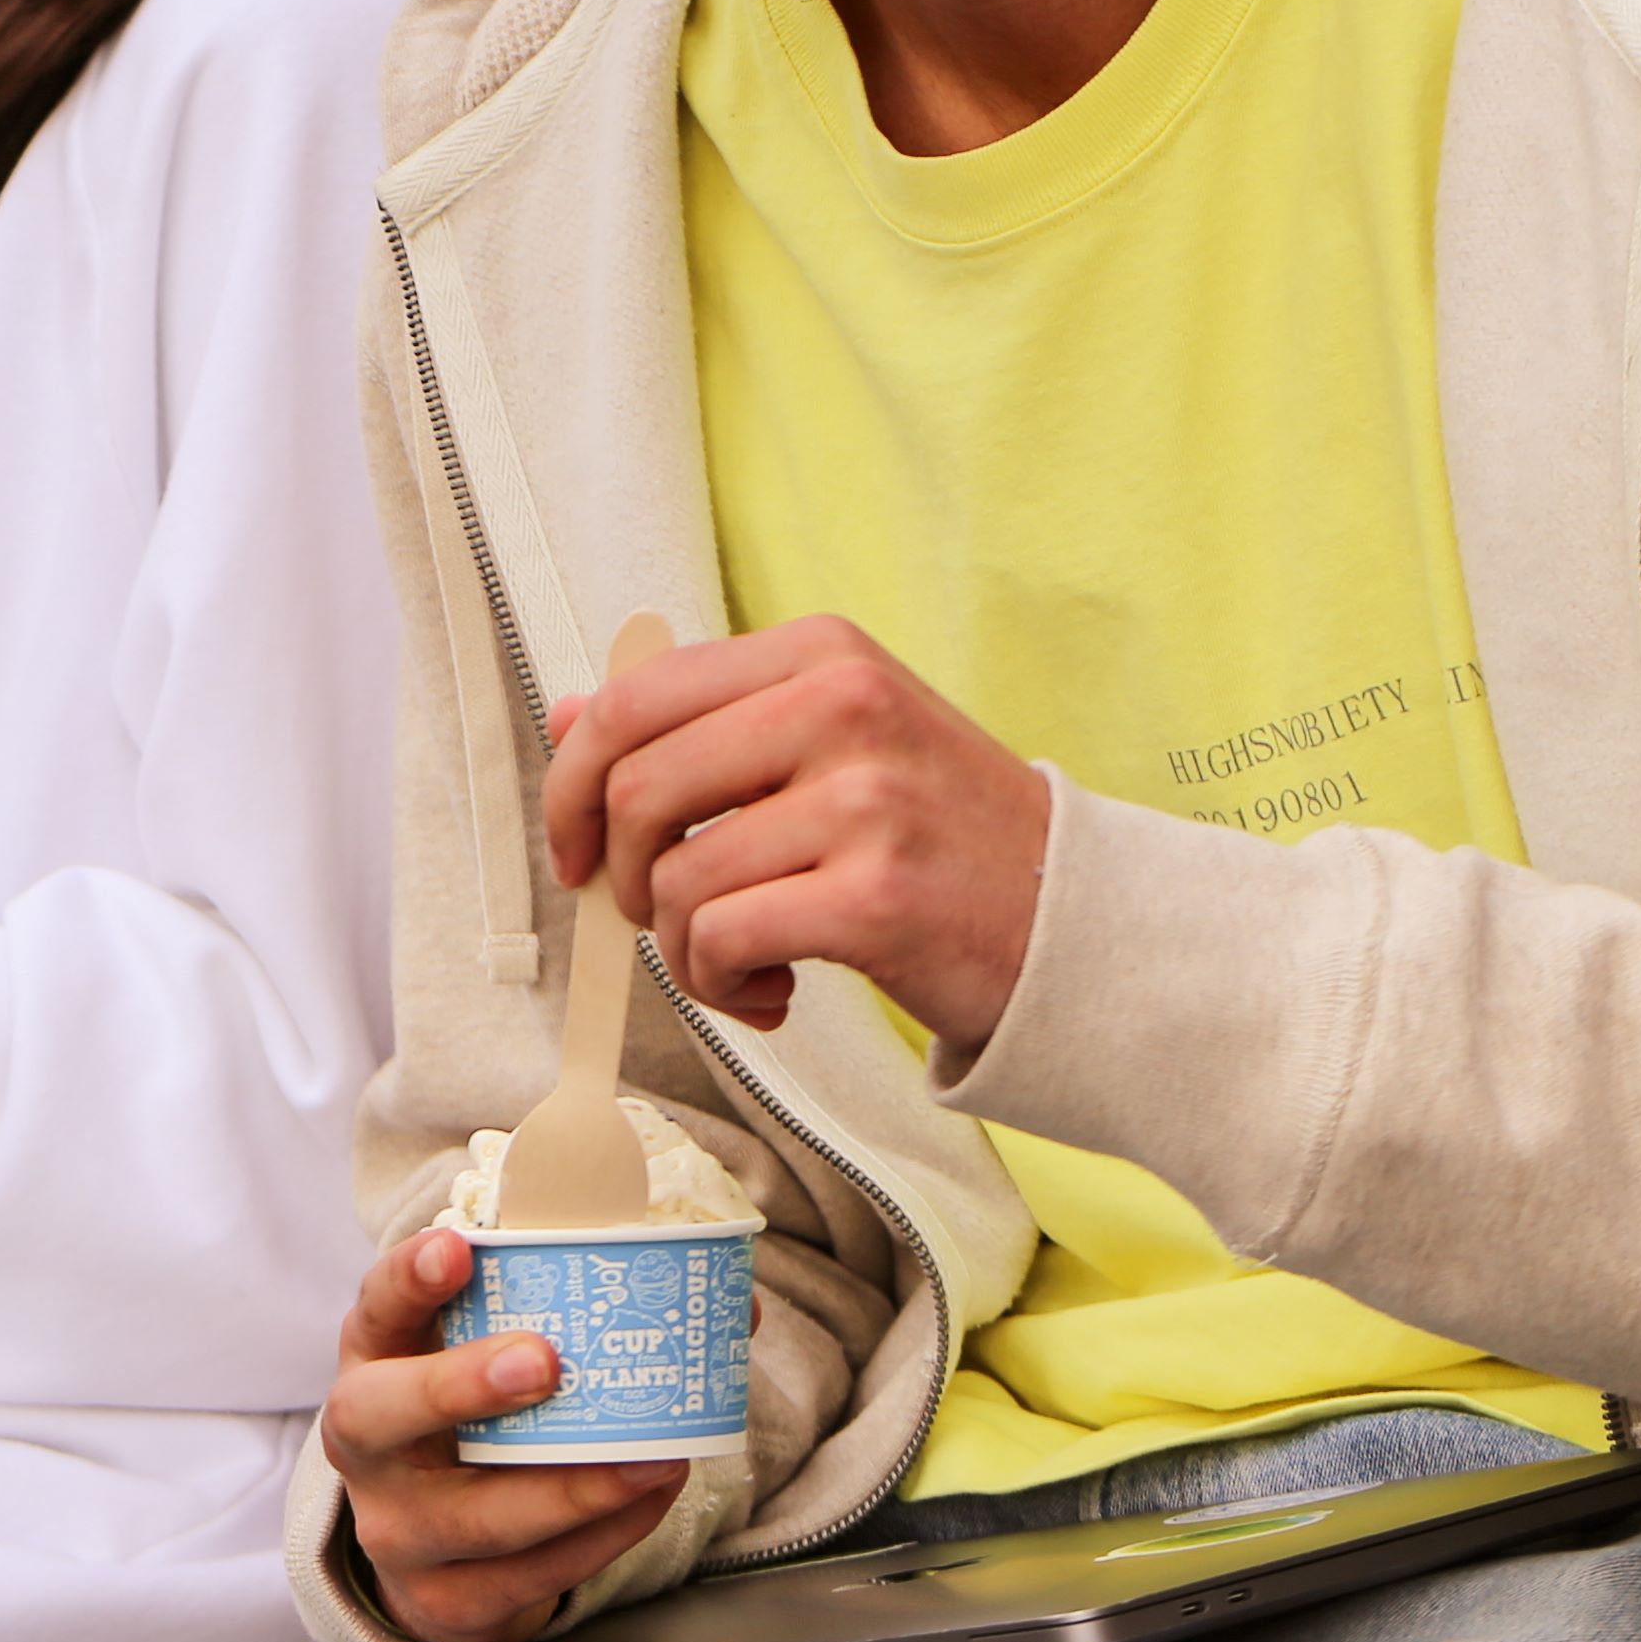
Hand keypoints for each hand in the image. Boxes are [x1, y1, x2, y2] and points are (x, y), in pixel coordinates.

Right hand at [322, 1229, 699, 1641]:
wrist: (438, 1555)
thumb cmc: (481, 1427)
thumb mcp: (493, 1362)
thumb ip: (577, 1321)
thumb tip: (734, 1311)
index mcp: (377, 1361)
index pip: (377, 1308)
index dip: (410, 1278)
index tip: (458, 1248)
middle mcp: (367, 1445)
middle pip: (381, 1415)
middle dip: (461, 1386)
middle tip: (544, 1363)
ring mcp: (399, 1529)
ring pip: (475, 1516)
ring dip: (572, 1489)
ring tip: (652, 1457)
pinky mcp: (446, 1598)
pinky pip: (529, 1574)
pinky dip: (598, 1539)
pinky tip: (645, 1503)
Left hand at [540, 614, 1050, 1049]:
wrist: (1074, 921)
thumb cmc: (937, 835)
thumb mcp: (828, 742)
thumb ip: (702, 723)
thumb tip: (566, 715)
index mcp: (820, 653)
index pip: (634, 697)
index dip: (573, 781)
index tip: (576, 848)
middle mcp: (842, 704)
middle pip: (637, 786)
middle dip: (623, 874)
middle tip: (665, 917)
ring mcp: (865, 799)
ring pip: (677, 879)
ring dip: (683, 948)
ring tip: (739, 961)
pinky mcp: (876, 897)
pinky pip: (723, 940)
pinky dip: (722, 982)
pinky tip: (773, 988)